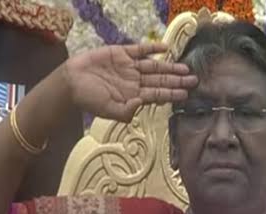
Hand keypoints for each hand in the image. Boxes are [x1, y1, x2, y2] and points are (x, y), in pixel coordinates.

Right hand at [65, 43, 197, 121]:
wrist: (71, 81)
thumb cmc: (89, 99)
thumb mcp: (108, 110)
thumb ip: (125, 111)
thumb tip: (141, 105)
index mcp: (134, 96)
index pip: (157, 95)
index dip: (172, 94)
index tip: (186, 94)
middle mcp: (135, 81)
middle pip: (161, 80)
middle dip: (177, 80)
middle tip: (194, 80)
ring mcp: (130, 67)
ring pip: (154, 66)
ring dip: (169, 66)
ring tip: (185, 68)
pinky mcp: (122, 53)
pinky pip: (140, 50)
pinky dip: (152, 49)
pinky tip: (165, 49)